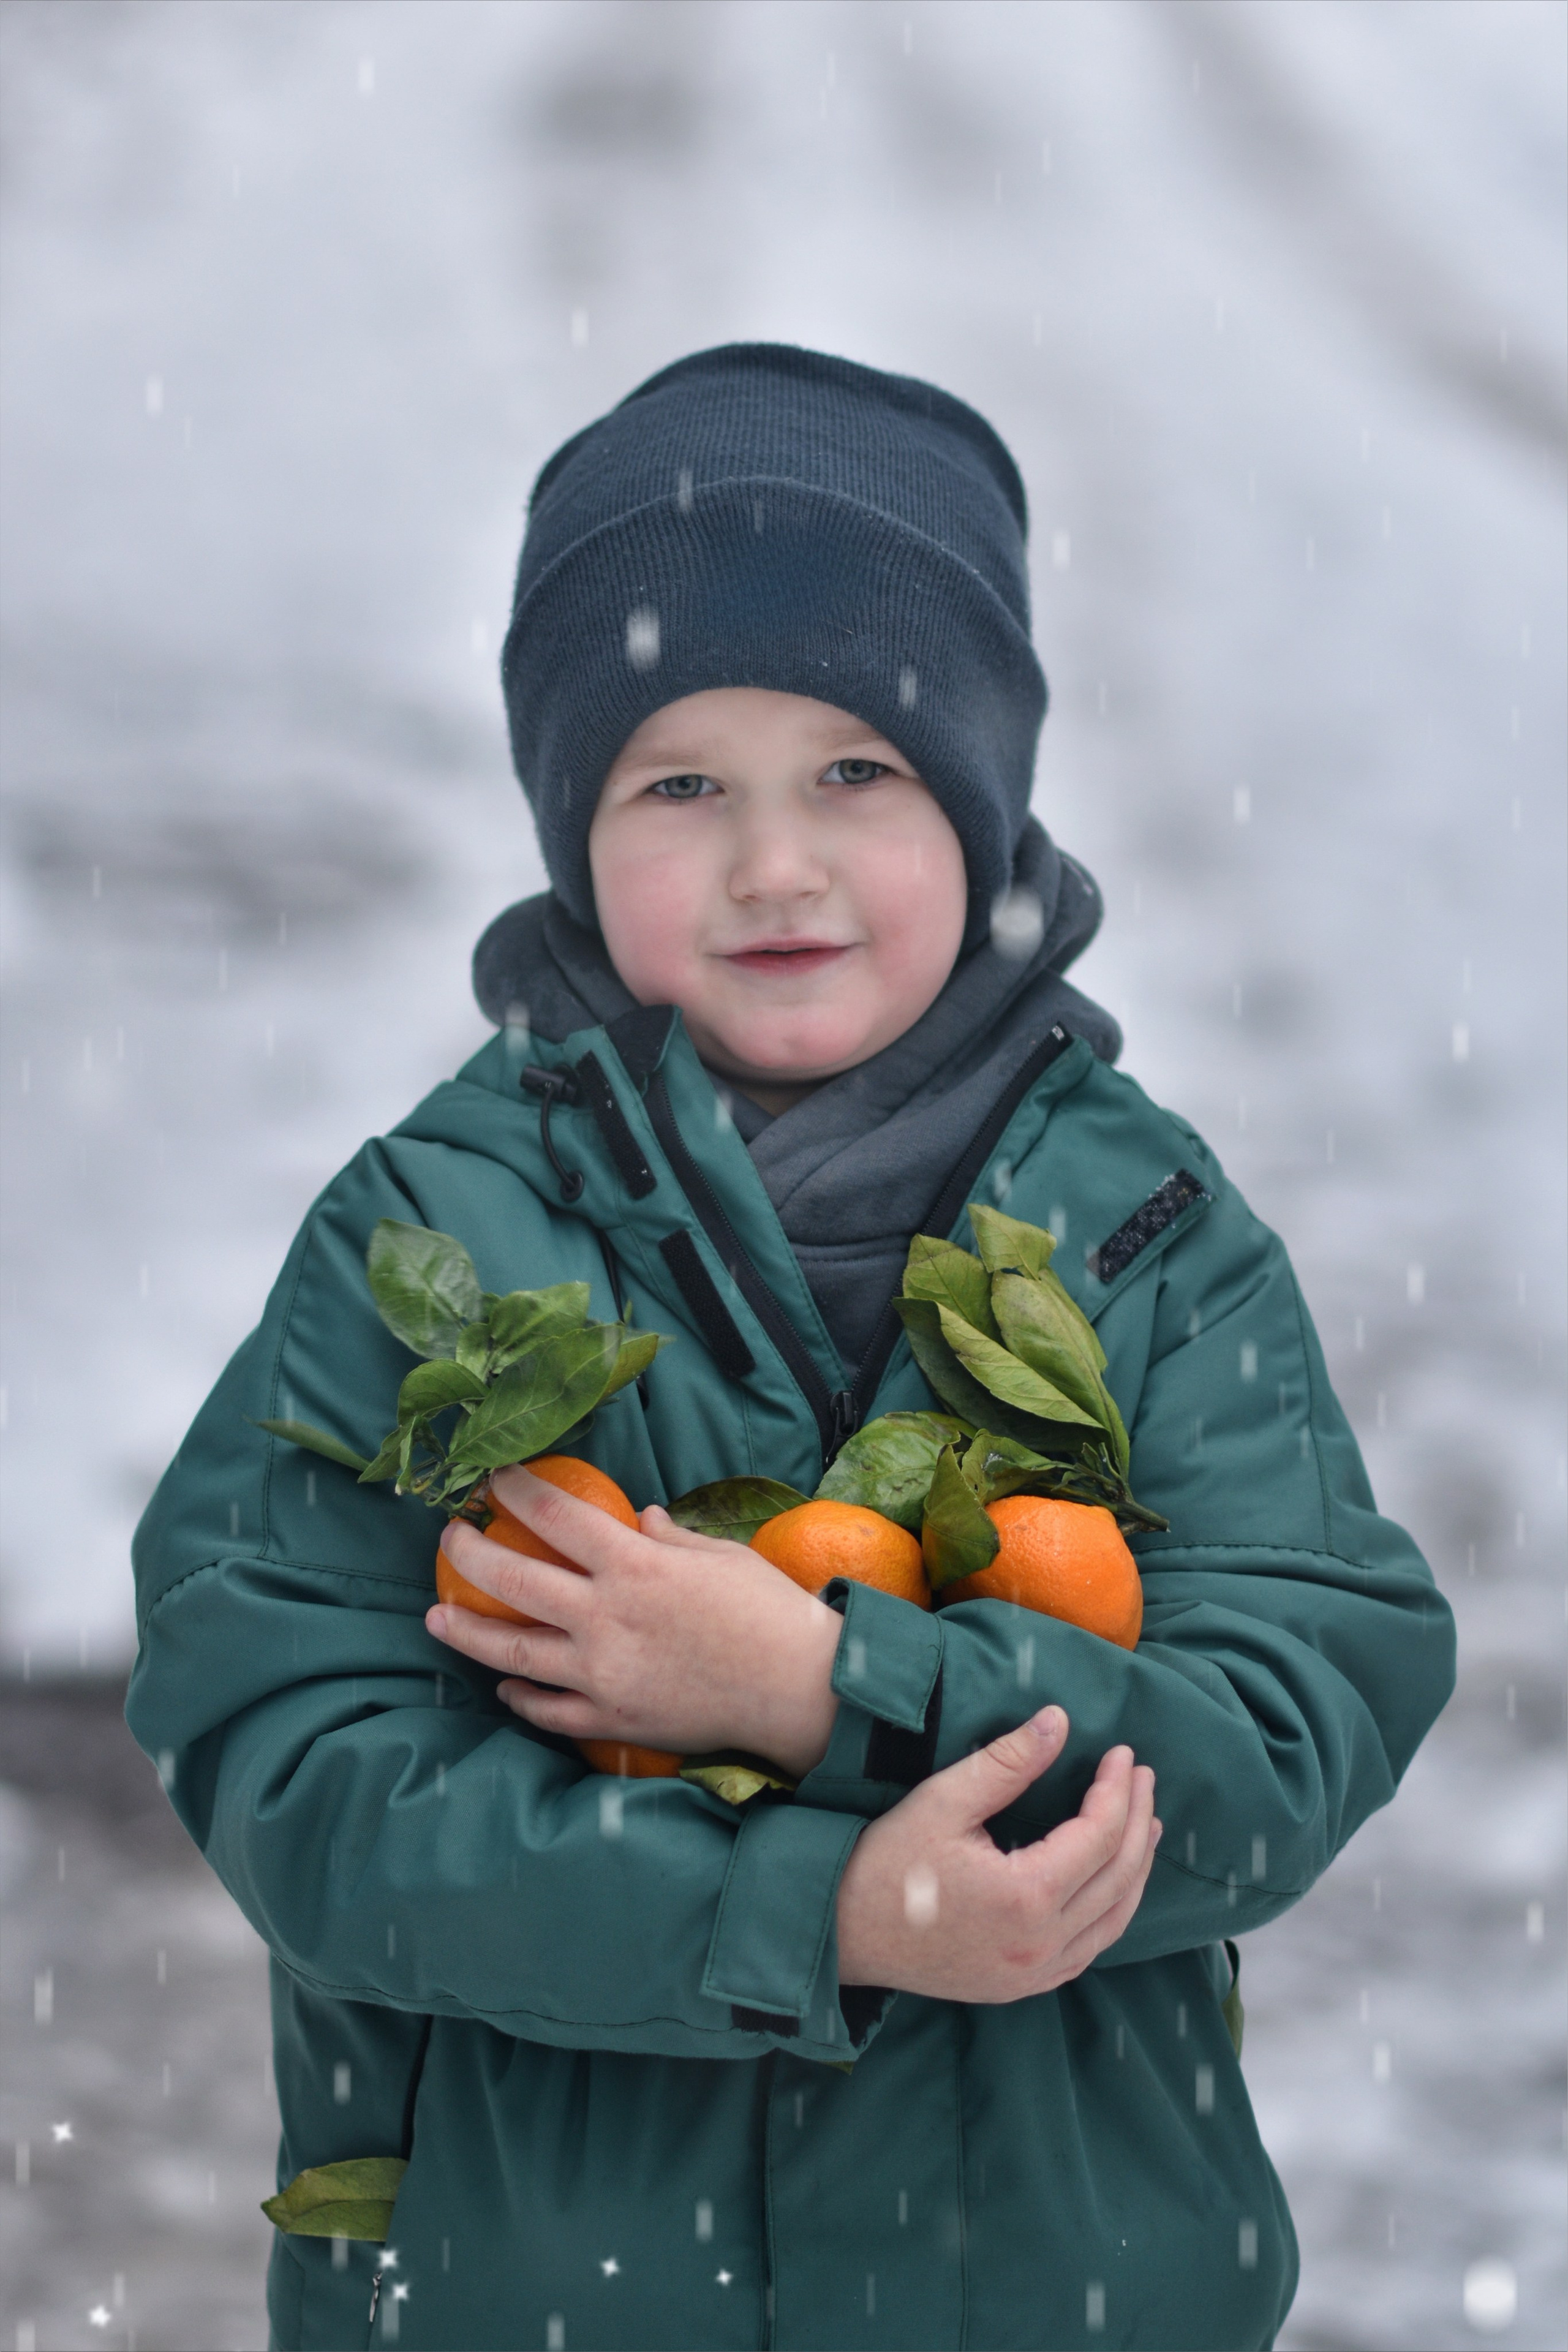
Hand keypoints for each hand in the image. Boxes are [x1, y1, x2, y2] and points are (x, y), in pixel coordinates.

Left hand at [426, 1463, 842, 1775]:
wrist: (800, 1692)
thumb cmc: (770, 1612)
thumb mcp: (720, 1556)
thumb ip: (669, 1538)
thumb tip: (639, 1520)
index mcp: (635, 1566)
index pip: (555, 1516)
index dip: (515, 1491)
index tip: (492, 1477)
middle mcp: (606, 1618)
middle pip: (514, 1581)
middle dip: (470, 1554)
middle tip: (449, 1538)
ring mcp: (603, 1675)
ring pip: (513, 1653)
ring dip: (467, 1633)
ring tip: (436, 1617)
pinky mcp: (612, 1721)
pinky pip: (549, 1711)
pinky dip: (520, 1698)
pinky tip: (504, 1686)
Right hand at [835, 1707, 1159, 2001]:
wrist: (842, 1934)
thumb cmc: (887, 1862)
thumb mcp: (944, 1800)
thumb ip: (1007, 1762)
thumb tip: (1059, 1721)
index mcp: (1026, 1897)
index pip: (1099, 1835)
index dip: (1117, 1790)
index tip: (1123, 1752)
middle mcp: (1042, 1945)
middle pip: (1118, 1877)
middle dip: (1136, 1820)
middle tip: (1143, 1777)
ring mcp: (1035, 1974)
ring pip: (1114, 1920)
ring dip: (1136, 1869)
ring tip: (1146, 1825)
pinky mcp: (1021, 1985)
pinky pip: (1089, 1949)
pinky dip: (1112, 1910)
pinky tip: (1113, 1884)